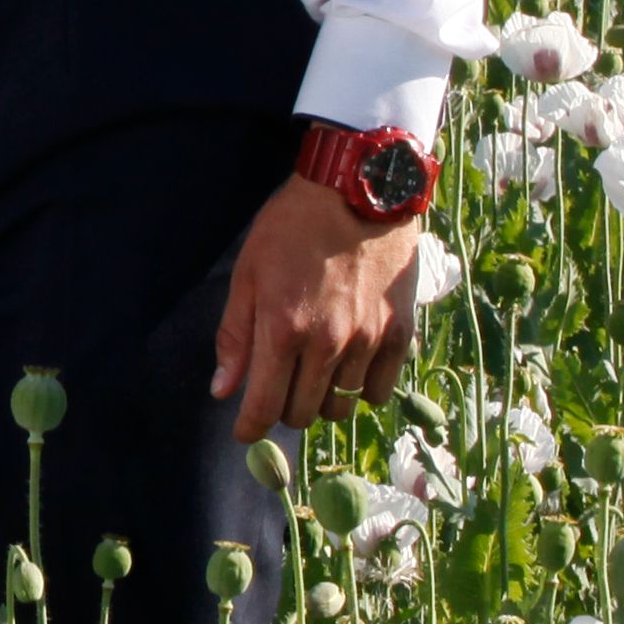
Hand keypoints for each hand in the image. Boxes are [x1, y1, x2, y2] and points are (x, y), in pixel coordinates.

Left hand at [211, 174, 420, 440]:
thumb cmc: (293, 227)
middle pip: (302, 413)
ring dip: (321, 399)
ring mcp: (368, 341)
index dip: (250, 429)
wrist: (359, 189)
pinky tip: (349, 367)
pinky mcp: (400, 333)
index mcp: (283, 330)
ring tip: (313, 371)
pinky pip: (379, 390)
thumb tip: (223, 391)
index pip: (264, 407)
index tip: (244, 433)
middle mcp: (328, 344)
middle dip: (282, 408)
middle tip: (278, 385)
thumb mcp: (249, 274)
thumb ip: (235, 337)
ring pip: (341, 407)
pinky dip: (361, 389)